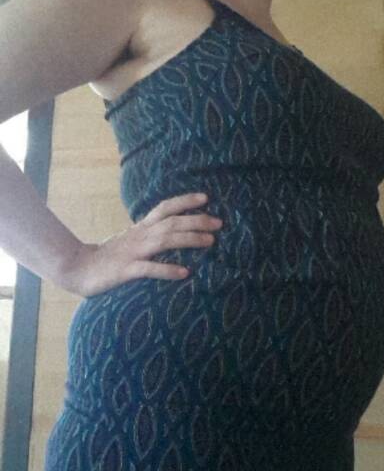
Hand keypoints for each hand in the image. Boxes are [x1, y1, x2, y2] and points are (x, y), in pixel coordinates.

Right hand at [60, 193, 221, 296]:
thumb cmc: (108, 257)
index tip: (206, 198)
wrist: (76, 268)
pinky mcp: (125, 270)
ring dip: (189, 240)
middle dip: (196, 221)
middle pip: (171, 223)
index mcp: (140, 228)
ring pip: (164, 241)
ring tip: (210, 241)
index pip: (165, 208)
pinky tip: (184, 273)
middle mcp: (139, 236)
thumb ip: (150, 236)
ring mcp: (133, 252)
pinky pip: (149, 269)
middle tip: (219, 223)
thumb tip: (174, 233)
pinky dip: (167, 269)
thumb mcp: (131, 241)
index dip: (185, 202)